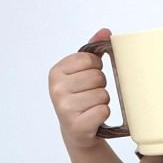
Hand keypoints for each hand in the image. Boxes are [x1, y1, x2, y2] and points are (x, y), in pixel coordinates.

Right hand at [48, 27, 111, 148]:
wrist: (76, 132)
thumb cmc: (80, 98)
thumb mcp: (81, 73)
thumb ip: (92, 51)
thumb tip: (105, 31)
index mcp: (56, 72)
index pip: (90, 59)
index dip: (96, 68)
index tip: (88, 78)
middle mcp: (57, 89)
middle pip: (98, 77)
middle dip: (100, 86)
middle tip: (90, 96)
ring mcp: (65, 108)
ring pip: (103, 94)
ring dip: (102, 101)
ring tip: (91, 107)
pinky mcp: (77, 125)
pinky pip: (104, 110)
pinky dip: (103, 114)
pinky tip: (93, 118)